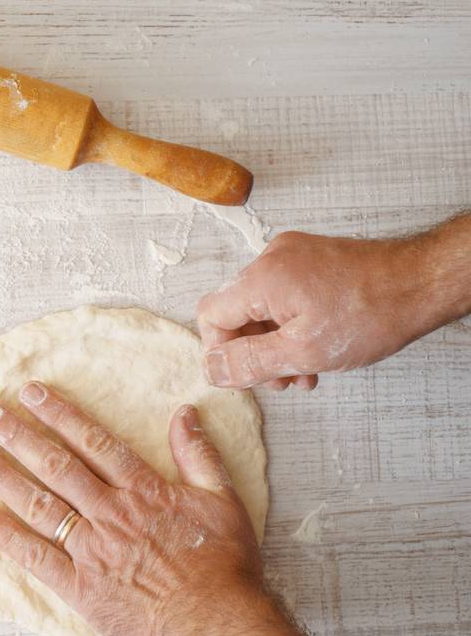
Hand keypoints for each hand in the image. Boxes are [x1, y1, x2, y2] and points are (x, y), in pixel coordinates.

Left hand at [0, 381, 318, 635]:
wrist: (214, 624)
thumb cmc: (223, 566)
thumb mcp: (223, 500)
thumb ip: (199, 456)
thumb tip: (185, 413)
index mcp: (143, 491)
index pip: (92, 442)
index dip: (58, 414)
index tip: (29, 393)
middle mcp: (110, 513)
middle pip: (55, 465)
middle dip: (16, 434)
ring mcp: (91, 549)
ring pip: (39, 503)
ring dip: (2, 475)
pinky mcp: (80, 586)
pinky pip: (36, 556)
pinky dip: (7, 536)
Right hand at [197, 218, 470, 390]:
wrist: (423, 282)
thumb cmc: (374, 312)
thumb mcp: (304, 351)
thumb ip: (250, 363)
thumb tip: (211, 370)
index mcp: (262, 278)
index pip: (211, 315)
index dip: (221, 352)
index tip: (246, 375)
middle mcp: (272, 259)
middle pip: (236, 311)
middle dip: (253, 352)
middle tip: (280, 379)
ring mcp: (292, 256)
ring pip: (261, 308)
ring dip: (273, 343)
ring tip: (302, 370)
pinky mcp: (311, 259)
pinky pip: (283, 296)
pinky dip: (291, 325)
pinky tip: (313, 348)